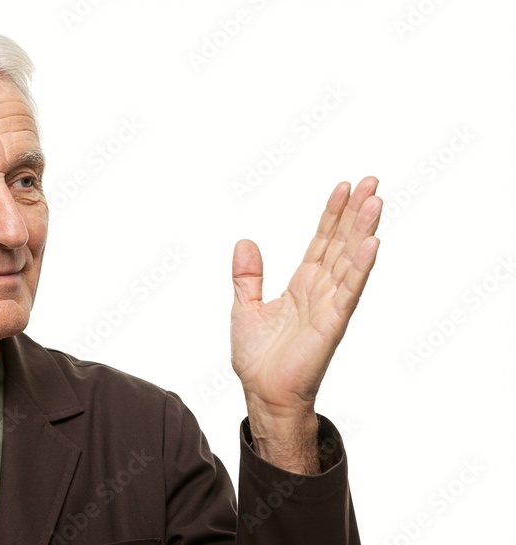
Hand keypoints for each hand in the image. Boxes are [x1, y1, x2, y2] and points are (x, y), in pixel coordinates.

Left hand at [230, 177, 381, 470]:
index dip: (332, 214)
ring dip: (364, 231)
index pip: (322, 241)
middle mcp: (321, 291)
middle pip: (342, 243)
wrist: (263, 393)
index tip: (344, 187)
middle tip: (372, 181)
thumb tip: (245, 241)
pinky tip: (372, 243)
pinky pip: (349, 291)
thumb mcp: (245, 307)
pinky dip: (360, 268)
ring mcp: (329, 305)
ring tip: (377, 201)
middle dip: (356, 212)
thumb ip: (248, 275)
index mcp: (303, 285)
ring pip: (350, 261)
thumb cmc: (259, 358)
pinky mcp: (332, 324)